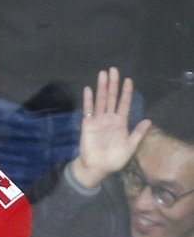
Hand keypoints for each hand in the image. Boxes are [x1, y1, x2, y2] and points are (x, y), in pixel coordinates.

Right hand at [71, 67, 152, 189]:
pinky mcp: (88, 124)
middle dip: (113, 84)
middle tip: (113, 69)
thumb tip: (148, 120)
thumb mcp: (130, 146)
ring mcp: (98, 120)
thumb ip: (137, 133)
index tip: (128, 80)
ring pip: (101, 100)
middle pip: (112, 97)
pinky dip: (88, 100)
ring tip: (102, 74)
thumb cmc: (114, 159)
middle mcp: (109, 118)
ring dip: (102, 87)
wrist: (98, 167)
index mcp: (120, 122)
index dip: (126, 92)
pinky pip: (88, 110)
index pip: (124, 103)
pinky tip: (88, 89)